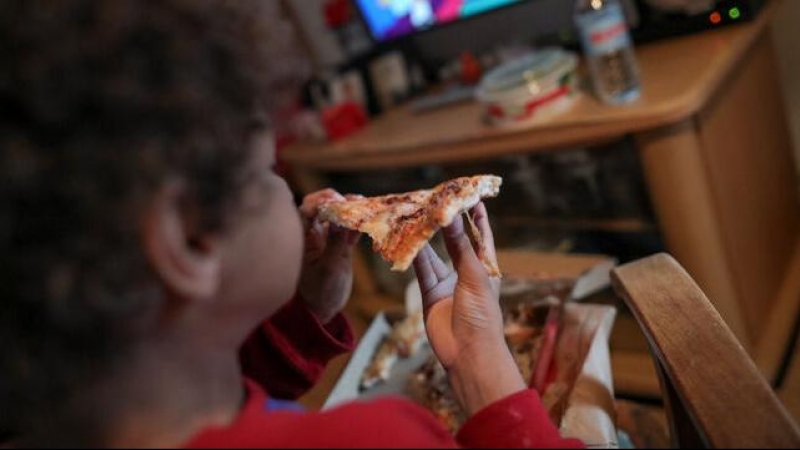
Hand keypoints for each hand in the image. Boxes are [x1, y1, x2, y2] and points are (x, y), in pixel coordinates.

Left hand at [297, 189, 360, 323]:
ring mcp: (327, 238)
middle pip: (323, 206)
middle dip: (339, 200)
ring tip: (366, 207)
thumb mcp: (329, 268)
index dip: (323, 200)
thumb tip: (340, 218)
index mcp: (302, 236)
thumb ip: (335, 243)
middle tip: (354, 201)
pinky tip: (370, 219)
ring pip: (339, 216)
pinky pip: (350, 229)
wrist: (323, 310)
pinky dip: (359, 223)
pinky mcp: (341, 246)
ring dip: (352, 210)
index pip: (308, 208)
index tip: (339, 202)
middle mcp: (313, 233)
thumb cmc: (319, 292)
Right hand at [413, 203, 524, 414]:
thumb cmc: (482, 316)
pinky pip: (422, 271)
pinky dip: (415, 257)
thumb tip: (453, 216)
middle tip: (434, 201)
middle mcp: (467, 274)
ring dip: (425, 238)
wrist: (469, 355)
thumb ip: (460, 247)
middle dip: (446, 224)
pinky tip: (407, 240)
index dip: (477, 216)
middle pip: (455, 243)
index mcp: (486, 268)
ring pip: (434, 256)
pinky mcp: (430, 295)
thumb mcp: (473, 276)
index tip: (470, 195)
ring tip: (415, 216)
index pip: (481, 236)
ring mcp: (448, 284)